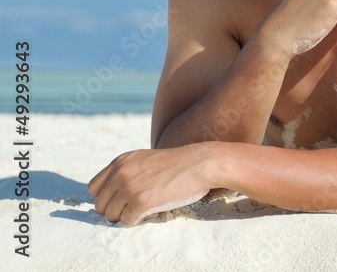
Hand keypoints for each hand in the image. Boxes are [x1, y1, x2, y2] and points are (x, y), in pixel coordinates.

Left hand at [88, 145, 215, 225]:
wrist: (200, 163)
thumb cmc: (177, 163)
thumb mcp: (145, 159)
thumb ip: (127, 170)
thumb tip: (114, 192)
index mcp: (121, 161)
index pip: (94, 188)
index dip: (105, 197)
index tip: (119, 200)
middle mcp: (121, 173)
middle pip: (100, 204)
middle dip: (113, 209)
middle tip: (130, 209)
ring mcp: (129, 187)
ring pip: (110, 214)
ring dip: (123, 216)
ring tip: (139, 211)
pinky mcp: (141, 201)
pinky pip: (126, 220)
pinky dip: (135, 220)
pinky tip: (147, 212)